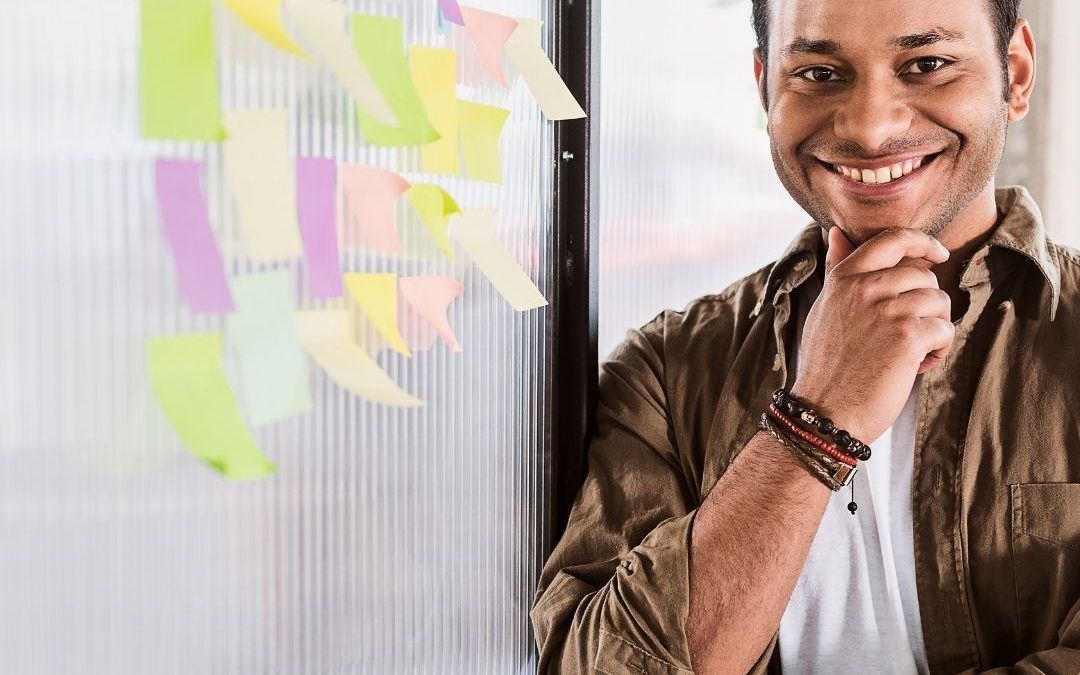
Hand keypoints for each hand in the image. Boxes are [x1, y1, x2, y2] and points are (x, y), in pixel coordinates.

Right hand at [790, 226, 954, 442]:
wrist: (824, 411)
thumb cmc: (826, 365)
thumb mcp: (825, 309)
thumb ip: (837, 269)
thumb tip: (836, 233)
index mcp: (845, 278)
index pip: (892, 239)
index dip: (922, 241)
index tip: (937, 254)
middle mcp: (865, 288)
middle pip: (924, 274)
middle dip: (926, 303)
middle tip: (908, 332)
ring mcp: (887, 310)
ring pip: (939, 301)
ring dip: (934, 328)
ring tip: (911, 352)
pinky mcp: (908, 337)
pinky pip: (945, 329)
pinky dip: (939, 350)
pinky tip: (916, 366)